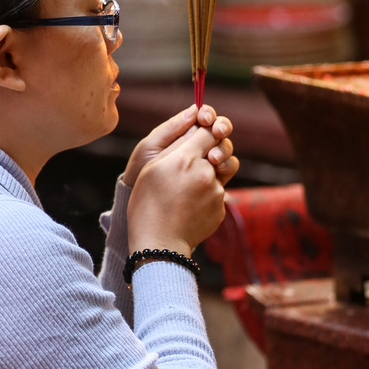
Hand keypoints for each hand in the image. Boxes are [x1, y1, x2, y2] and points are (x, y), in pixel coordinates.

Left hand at [122, 104, 237, 187]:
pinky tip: (218, 169)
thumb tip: (194, 109)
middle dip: (222, 127)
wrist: (142, 203)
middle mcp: (198, 146)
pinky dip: (228, 165)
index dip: (208, 114)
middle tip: (217, 132)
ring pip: (225, 148)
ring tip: (213, 157)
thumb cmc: (140, 172)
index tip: (205, 119)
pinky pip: (228, 168)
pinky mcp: (214, 179)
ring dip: (224, 148)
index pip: (203, 117)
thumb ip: (171, 128)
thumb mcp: (150, 148)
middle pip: (219, 130)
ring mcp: (208, 163)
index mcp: (182, 133)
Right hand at [126, 120, 233, 256]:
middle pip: (222, 148)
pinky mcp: (220, 208)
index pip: (209, 131)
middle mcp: (205, 173)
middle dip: (213, 149)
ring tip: (189, 186)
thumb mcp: (152, 167)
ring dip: (211, 172)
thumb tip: (196, 125)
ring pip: (221, 171)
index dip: (207, 128)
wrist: (159, 243)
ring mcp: (216, 192)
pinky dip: (207, 195)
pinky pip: (218, 193)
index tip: (202, 131)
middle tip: (201, 157)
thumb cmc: (146, 204)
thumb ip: (175, 143)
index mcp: (185, 159)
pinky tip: (189, 205)